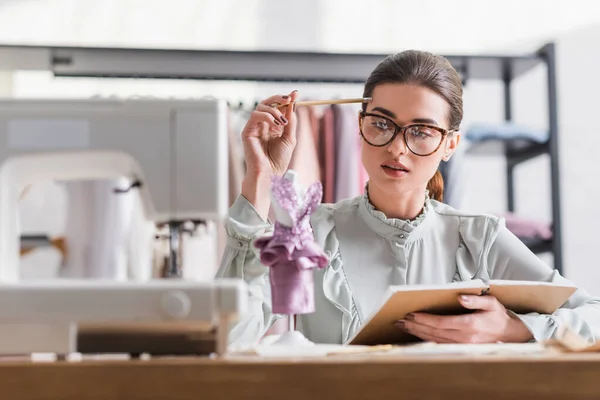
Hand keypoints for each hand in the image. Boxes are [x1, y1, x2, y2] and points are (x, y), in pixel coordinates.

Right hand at [241, 91, 298, 177]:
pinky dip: (267, 116)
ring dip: (274, 110)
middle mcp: (262, 125)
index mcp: (272, 126)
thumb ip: (291, 121)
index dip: (286, 99)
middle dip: (278, 98)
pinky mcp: (247, 131)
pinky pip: (255, 115)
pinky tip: (275, 124)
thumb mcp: (290, 138)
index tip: (295, 94)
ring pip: (261, 107)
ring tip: (282, 121)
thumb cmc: (279, 160)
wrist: (270, 174)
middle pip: (267, 103)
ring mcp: (254, 127)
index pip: (277, 107)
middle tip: (289, 98)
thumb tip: (293, 103)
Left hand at [396, 295, 533, 343]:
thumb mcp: (491, 302)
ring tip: (404, 327)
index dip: (426, 319)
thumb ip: (475, 300)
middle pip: (434, 332)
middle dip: (416, 326)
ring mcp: (462, 345)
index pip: (442, 323)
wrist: (510, 335)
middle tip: (401, 320)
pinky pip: (440, 344)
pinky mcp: (461, 348)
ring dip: (418, 333)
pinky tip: (417, 334)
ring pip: (435, 340)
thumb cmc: (498, 316)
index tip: (412, 314)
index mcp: (470, 325)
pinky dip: (426, 339)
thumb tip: (461, 297)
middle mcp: (464, 337)